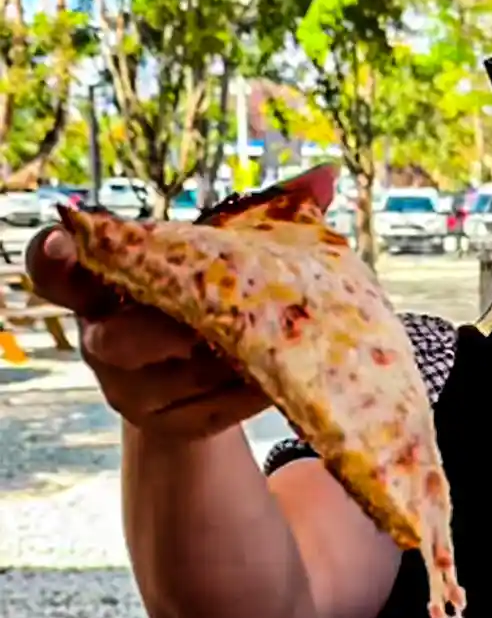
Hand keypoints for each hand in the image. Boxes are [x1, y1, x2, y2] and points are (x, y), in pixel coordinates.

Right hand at [25, 226, 269, 439]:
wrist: (197, 378)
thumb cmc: (191, 300)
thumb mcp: (196, 262)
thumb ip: (230, 229)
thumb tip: (315, 191)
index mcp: (94, 291)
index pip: (51, 273)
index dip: (52, 259)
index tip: (64, 241)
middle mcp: (99, 344)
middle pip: (116, 342)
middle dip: (170, 329)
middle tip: (215, 316)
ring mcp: (130, 393)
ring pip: (183, 377)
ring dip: (230, 357)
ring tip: (273, 338)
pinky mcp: (172, 426)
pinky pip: (217, 409)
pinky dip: (253, 390)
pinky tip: (281, 374)